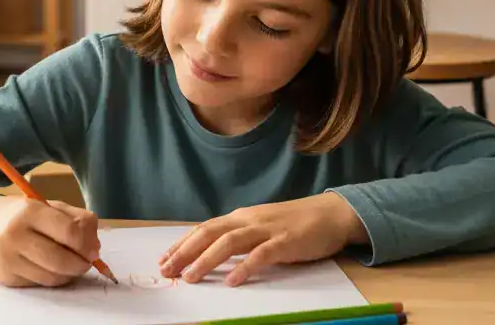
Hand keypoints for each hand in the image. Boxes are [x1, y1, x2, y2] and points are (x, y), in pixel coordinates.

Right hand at [0, 196, 101, 287]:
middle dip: (81, 264)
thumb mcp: (48, 206)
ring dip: (69, 274)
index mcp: (30, 211)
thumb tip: (94, 247)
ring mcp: (9, 259)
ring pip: (53, 277)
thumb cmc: (20, 215)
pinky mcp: (6, 278)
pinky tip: (52, 268)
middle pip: (62, 260)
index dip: (87, 245)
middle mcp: (16, 235)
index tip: (94, 250)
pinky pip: (40, 283)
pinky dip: (53, 278)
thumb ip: (76, 219)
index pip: (70, 232)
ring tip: (71, 265)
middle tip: (86, 261)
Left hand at [157, 193, 367, 286]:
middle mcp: (249, 220)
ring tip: (190, 277)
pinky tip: (232, 280)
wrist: (331, 213)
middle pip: (209, 233)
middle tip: (166, 270)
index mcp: (241, 217)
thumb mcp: (261, 227)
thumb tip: (210, 253)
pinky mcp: (286, 241)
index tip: (163, 259)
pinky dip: (245, 267)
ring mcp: (267, 229)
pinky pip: (261, 254)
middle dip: (185, 252)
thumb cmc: (294, 224)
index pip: (204, 229)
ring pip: (229, 242)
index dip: (182, 244)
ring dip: (206, 259)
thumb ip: (239, 237)